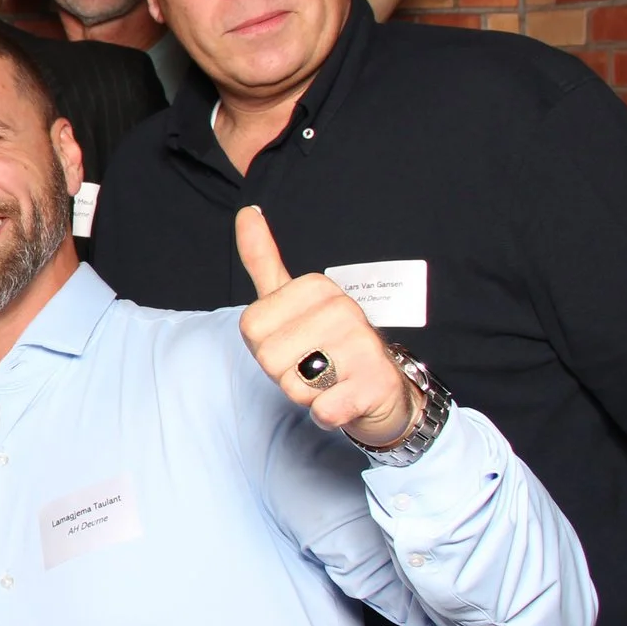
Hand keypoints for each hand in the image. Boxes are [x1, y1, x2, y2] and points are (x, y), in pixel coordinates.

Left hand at [236, 207, 416, 447]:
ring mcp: (363, 345)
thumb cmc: (326, 345)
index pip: (252, 329)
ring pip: (293, 385)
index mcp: (317, 288)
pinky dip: (326, 414)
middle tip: (313, 365)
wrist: (380, 389)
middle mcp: (343, 309)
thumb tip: (246, 211)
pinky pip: (322, 409)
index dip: (265, 345)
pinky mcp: (375, 383)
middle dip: (283, 372)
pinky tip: (344, 400)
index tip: (294, 340)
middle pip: (269, 358)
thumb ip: (264, 259)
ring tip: (329, 380)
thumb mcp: (289, 299)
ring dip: (305, 394)